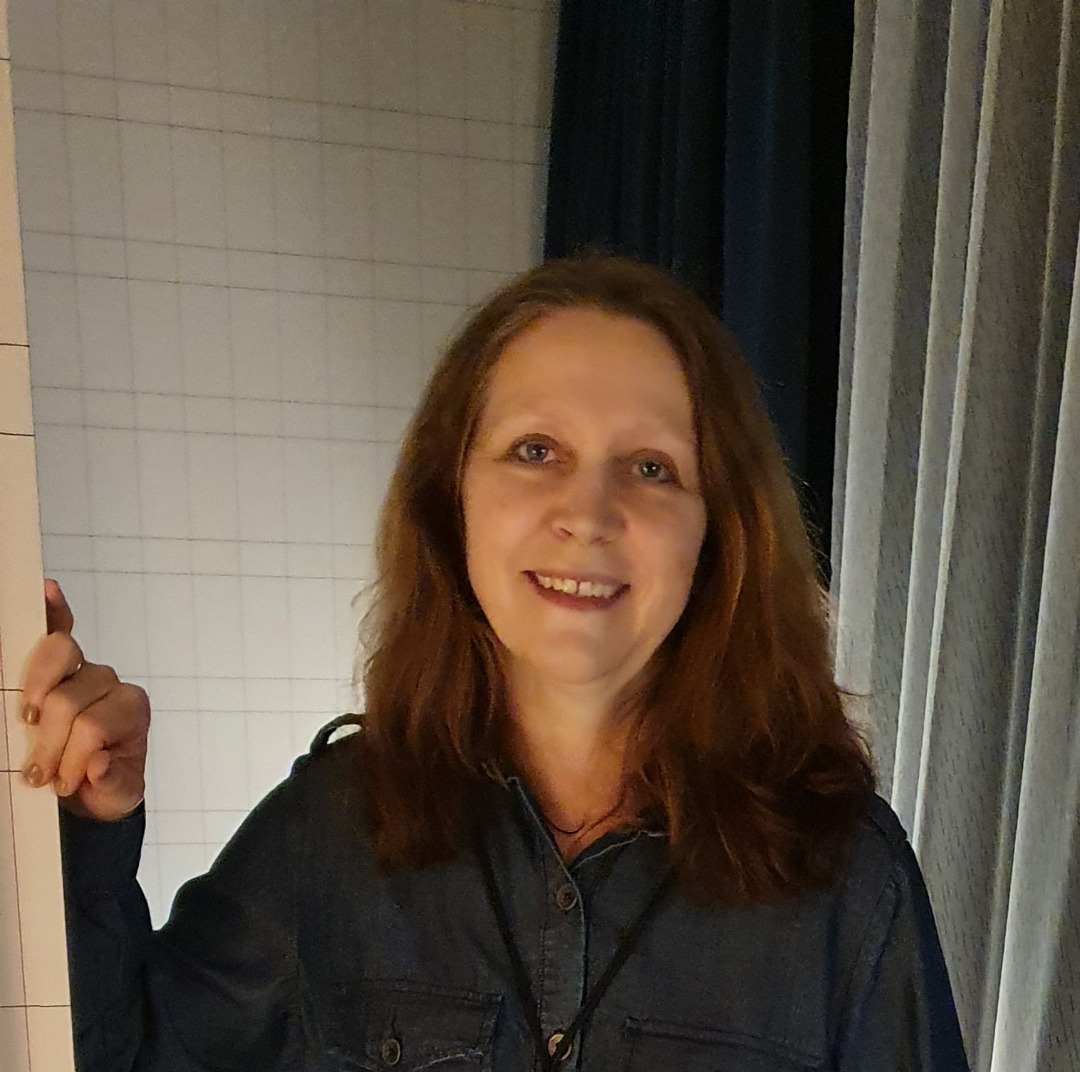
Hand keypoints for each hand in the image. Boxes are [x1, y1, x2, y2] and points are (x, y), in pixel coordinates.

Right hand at [19, 579, 149, 820]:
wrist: (101, 785)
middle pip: (67, 700)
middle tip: (41, 775)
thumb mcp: (118, 796)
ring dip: (34, 704)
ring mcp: (87, 671)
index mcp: (132, 710)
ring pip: (54, 669)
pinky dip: (54, 610)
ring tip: (29, 733)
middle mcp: (111, 684)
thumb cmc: (108, 783)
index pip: (92, 726)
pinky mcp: (64, 666)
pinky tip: (48, 590)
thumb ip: (112, 782)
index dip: (72, 757)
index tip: (64, 785)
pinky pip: (60, 629)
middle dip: (48, 742)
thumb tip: (96, 762)